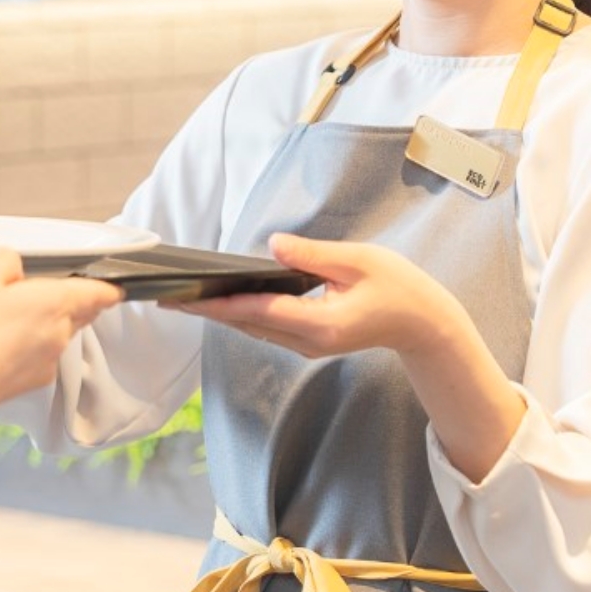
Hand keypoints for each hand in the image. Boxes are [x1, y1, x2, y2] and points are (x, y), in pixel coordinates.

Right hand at [0, 249, 122, 415]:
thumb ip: (6, 259)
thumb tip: (16, 267)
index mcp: (56, 303)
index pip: (100, 293)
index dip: (109, 286)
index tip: (115, 285)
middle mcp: (61, 333)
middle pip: (83, 312)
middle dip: (78, 300)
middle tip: (58, 289)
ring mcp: (50, 360)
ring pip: (62, 333)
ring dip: (51, 322)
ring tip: (18, 313)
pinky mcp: (34, 380)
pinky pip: (44, 354)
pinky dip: (34, 344)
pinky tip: (5, 340)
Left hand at [168, 233, 470, 359]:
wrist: (425, 325)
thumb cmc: (399, 288)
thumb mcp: (359, 261)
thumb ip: (312, 254)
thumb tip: (272, 245)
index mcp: (321, 324)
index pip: (258, 311)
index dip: (219, 302)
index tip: (186, 297)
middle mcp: (308, 342)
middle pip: (247, 324)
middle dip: (206, 310)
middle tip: (166, 296)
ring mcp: (308, 346)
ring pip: (253, 329)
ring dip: (220, 312)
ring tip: (183, 295)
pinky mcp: (309, 342)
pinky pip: (267, 327)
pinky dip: (241, 313)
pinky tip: (221, 297)